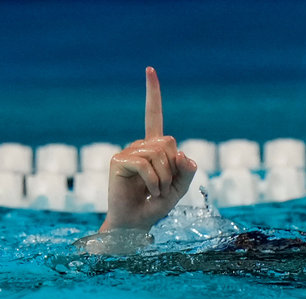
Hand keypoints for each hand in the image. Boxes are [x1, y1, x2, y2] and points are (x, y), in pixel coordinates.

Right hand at [99, 67, 196, 231]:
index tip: (149, 69)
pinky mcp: (118, 161)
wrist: (136, 223)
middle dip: (173, 167)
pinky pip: (145, 164)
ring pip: (158, 153)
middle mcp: (139, 146)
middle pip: (169, 141)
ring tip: (156, 191)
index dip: (153, 94)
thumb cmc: (156, 205)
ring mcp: (127, 152)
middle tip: (164, 186)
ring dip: (164, 178)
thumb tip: (183, 154)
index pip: (153, 116)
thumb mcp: (180, 189)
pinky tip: (149, 191)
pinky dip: (153, 181)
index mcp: (154, 148)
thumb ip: (187, 172)